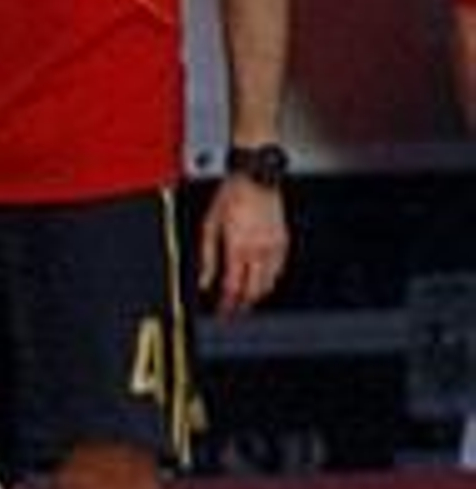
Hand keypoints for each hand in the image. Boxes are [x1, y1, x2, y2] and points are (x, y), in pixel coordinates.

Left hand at [198, 173, 288, 317]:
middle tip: (235, 311)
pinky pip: (280, 268)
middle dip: (243, 304)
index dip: (228, 305)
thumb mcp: (210, 225)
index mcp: (238, 247)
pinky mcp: (284, 239)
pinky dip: (271, 278)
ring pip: (269, 282)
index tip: (223, 313)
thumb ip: (208, 258)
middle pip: (253, 290)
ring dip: (257, 293)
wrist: (256, 175)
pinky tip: (262, 279)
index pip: (233, 287)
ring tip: (247, 298)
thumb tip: (205, 282)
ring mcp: (274, 245)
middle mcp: (259, 249)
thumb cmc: (232, 194)